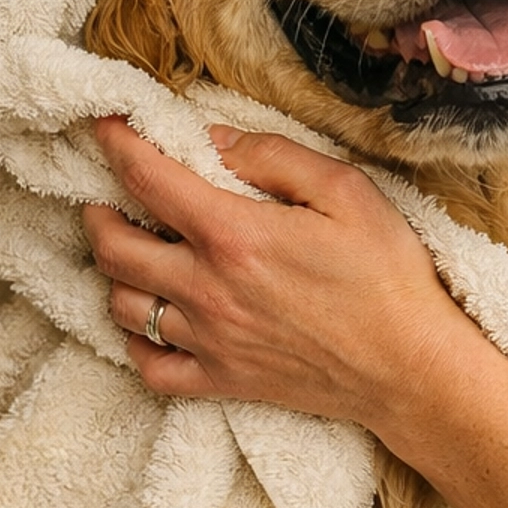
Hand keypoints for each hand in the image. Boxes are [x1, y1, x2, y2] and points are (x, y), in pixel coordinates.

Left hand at [84, 119, 475, 432]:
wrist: (410, 368)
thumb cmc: (386, 275)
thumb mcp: (345, 190)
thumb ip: (273, 157)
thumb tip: (215, 142)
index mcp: (234, 235)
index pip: (147, 179)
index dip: (116, 145)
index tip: (104, 127)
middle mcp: (207, 289)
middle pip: (114, 249)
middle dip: (98, 215)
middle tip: (104, 198)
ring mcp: (209, 341)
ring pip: (123, 306)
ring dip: (114, 274)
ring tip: (128, 255)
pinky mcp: (221, 380)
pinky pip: (149, 367)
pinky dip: (134, 342)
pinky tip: (148, 321)